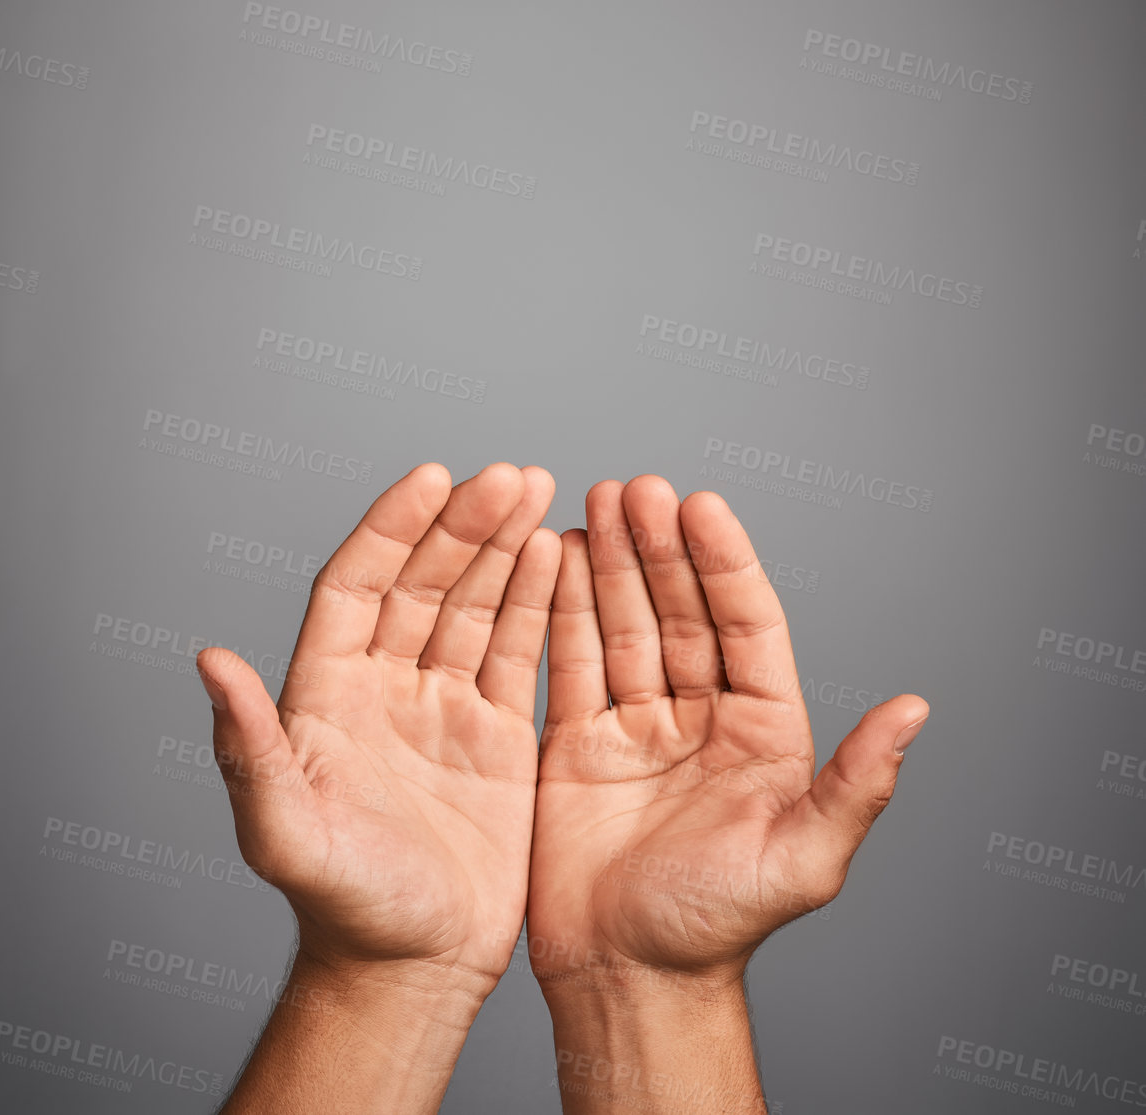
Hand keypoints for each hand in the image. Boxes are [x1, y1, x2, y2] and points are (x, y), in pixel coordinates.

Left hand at [196, 460, 560, 993]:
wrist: (412, 972)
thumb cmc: (340, 908)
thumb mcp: (284, 829)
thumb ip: (251, 745)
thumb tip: (209, 659)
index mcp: (327, 693)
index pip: (358, 585)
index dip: (391, 527)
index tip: (431, 477)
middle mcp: (384, 685)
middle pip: (424, 580)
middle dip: (465, 523)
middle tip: (511, 476)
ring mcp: (442, 705)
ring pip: (474, 602)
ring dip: (504, 544)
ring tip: (541, 489)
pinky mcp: (496, 733)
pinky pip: (518, 650)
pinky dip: (537, 600)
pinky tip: (556, 554)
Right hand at [529, 475, 927, 990]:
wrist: (629, 980)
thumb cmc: (720, 927)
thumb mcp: (803, 858)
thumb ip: (856, 783)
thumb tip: (914, 711)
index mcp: (763, 729)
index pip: (746, 624)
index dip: (723, 563)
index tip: (700, 505)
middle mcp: (701, 713)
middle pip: (679, 610)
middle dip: (657, 546)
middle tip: (633, 487)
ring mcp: (637, 723)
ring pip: (624, 623)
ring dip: (610, 562)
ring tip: (593, 501)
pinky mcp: (577, 741)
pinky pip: (569, 661)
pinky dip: (560, 608)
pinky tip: (553, 556)